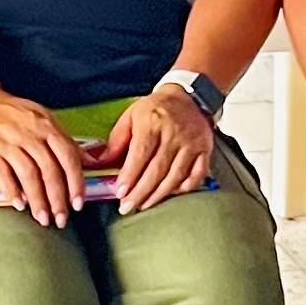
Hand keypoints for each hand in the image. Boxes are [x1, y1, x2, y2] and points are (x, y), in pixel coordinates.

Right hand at [0, 89, 87, 227]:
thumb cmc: (11, 113)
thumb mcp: (42, 118)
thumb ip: (63, 140)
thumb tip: (87, 161)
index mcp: (47, 126)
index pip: (68, 156)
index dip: (75, 182)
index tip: (78, 202)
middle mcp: (31, 135)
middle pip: (50, 170)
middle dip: (57, 199)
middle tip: (61, 219)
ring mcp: (9, 143)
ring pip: (29, 176)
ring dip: (38, 201)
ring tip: (42, 218)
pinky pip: (4, 175)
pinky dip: (12, 192)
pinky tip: (19, 205)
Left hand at [107, 88, 216, 212]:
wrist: (187, 97)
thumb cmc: (155, 109)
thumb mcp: (130, 117)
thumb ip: (116, 141)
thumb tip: (101, 162)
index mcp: (153, 122)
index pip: (141, 154)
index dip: (130, 176)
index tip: (120, 192)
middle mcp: (174, 133)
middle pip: (157, 170)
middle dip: (140, 192)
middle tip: (127, 207)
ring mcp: (192, 143)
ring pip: (175, 176)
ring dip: (158, 195)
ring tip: (144, 205)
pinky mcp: (205, 150)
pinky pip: (196, 175)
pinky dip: (183, 188)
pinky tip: (170, 194)